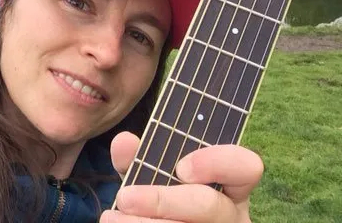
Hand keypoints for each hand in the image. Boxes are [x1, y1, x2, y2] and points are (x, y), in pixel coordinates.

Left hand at [100, 132, 263, 222]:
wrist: (164, 222)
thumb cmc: (164, 199)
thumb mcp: (154, 175)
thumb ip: (141, 158)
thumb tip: (124, 141)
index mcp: (229, 185)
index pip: (244, 166)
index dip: (215, 164)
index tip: (181, 168)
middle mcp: (231, 215)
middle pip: (209, 206)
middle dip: (163, 201)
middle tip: (126, 197)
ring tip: (113, 218)